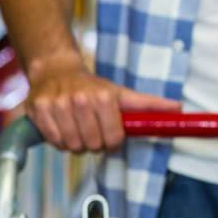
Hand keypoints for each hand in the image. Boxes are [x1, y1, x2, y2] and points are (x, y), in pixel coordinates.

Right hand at [26, 53, 180, 151]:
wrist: (56, 71)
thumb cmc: (94, 87)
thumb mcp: (123, 94)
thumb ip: (150, 105)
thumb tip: (179, 108)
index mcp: (104, 97)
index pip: (113, 138)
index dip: (113, 142)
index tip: (110, 135)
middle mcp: (80, 99)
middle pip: (92, 145)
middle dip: (94, 143)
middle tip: (92, 131)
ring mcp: (57, 104)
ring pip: (71, 146)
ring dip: (76, 143)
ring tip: (77, 128)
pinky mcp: (38, 110)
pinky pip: (52, 141)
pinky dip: (58, 140)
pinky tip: (62, 128)